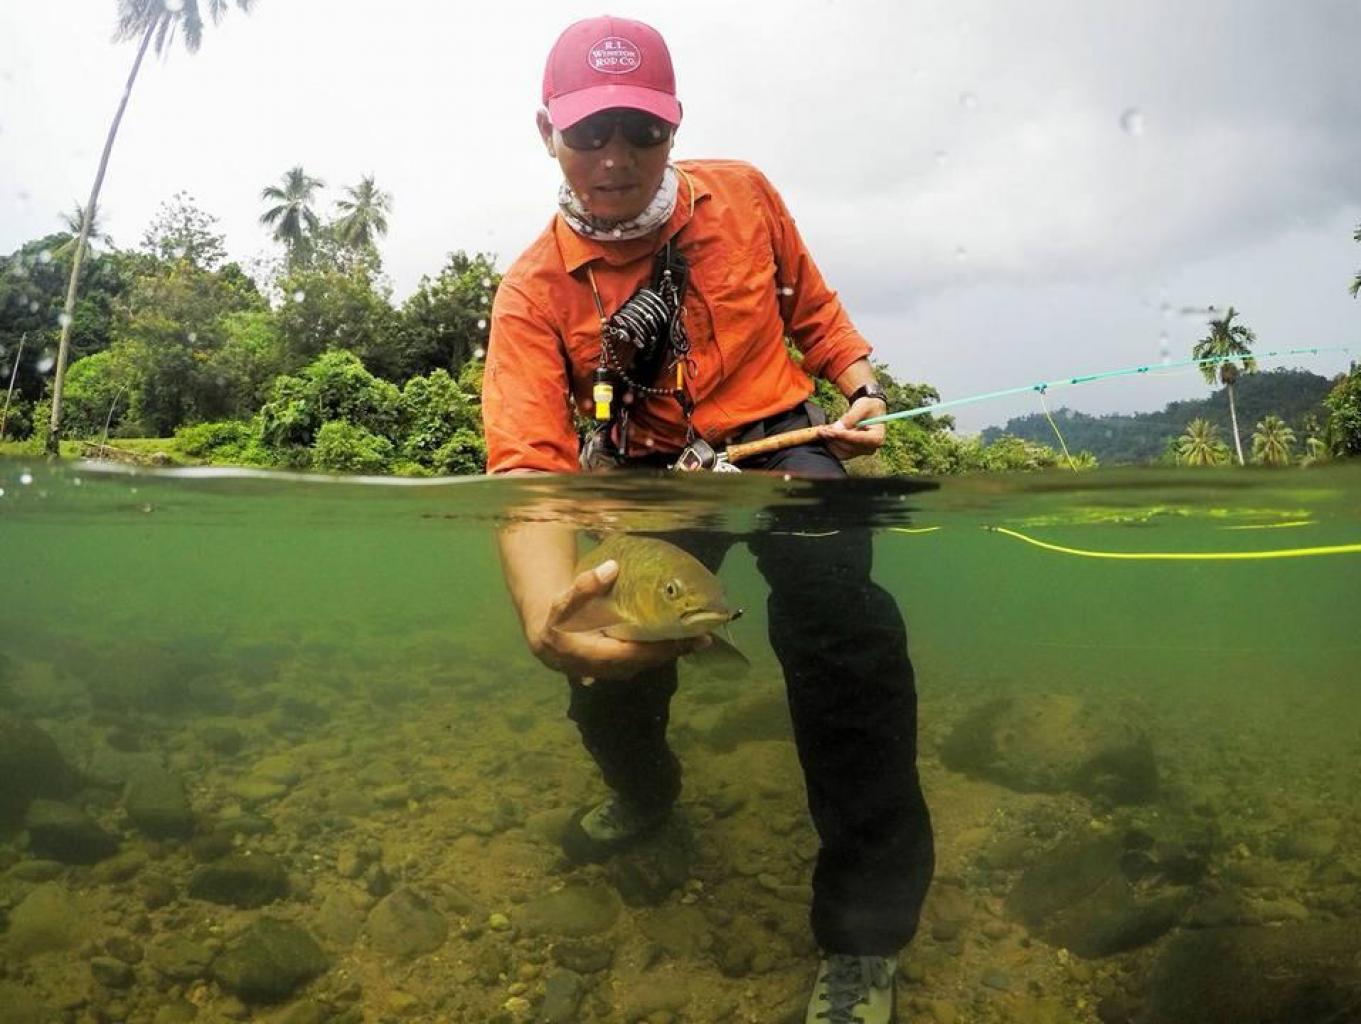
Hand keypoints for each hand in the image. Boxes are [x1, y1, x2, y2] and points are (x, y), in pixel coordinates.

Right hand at [529, 559, 708, 680]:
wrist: (547, 640)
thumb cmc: (556, 618)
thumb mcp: (565, 600)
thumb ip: (585, 585)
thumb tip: (612, 568)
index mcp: (593, 655)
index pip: (635, 654)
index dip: (662, 649)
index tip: (687, 639)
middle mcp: (606, 669)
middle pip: (647, 662)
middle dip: (675, 651)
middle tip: (703, 638)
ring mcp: (613, 672)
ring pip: (647, 664)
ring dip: (672, 654)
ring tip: (698, 640)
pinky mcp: (618, 669)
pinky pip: (644, 662)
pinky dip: (661, 653)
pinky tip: (679, 642)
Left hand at [819, 397, 887, 459]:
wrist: (869, 411)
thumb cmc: (868, 406)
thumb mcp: (862, 406)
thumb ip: (850, 417)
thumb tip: (838, 428)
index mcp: (877, 437)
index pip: (858, 439)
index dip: (843, 436)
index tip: (830, 431)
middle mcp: (870, 448)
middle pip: (849, 447)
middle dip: (834, 438)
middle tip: (820, 429)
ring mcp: (861, 452)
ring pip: (842, 451)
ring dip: (830, 442)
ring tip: (822, 430)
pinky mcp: (853, 453)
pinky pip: (839, 452)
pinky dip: (831, 444)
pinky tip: (826, 434)